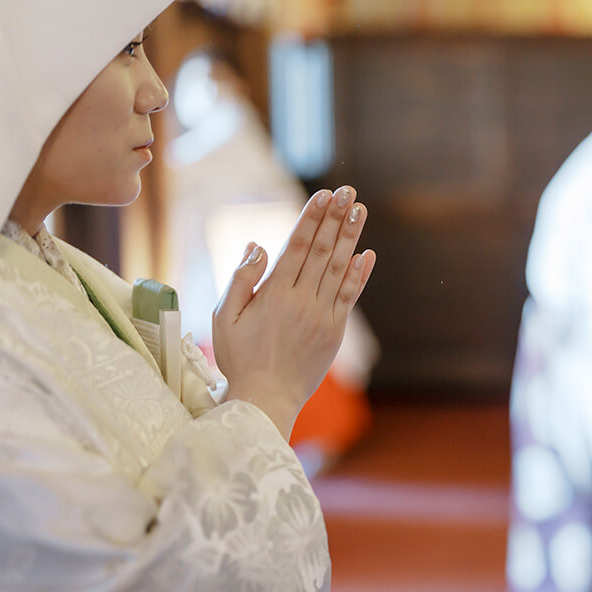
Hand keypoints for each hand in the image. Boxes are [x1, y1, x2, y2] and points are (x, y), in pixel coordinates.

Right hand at [213, 186, 376, 439]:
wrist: (266, 400)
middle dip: (336, 218)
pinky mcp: (334, 331)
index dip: (313, 218)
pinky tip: (367, 254)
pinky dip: (359, 274)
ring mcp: (322, 316)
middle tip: (348, 192)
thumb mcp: (224, 318)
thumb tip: (257, 244)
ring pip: (339, 268)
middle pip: (323, 251)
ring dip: (351, 237)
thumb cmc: (239, 358)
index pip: (298, 246)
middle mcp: (303, 301)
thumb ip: (241, 279)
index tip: (325, 195)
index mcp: (274, 294)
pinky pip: (350, 297)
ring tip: (360, 210)